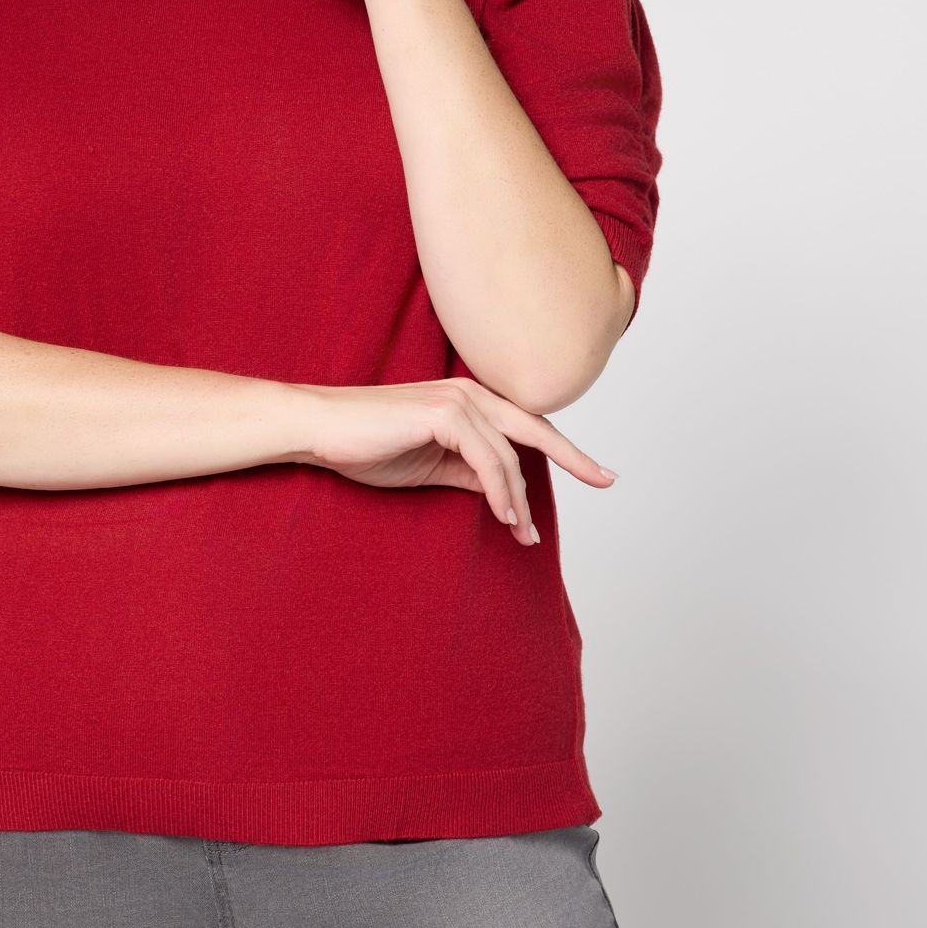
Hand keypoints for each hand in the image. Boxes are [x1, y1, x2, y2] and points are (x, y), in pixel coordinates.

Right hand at [291, 378, 617, 545]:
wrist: (320, 429)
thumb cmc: (367, 445)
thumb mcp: (431, 465)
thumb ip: (469, 472)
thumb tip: (502, 493)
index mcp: (469, 401)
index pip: (527, 427)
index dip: (565, 451)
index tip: (600, 474)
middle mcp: (470, 393)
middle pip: (535, 430)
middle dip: (574, 458)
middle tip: (607, 481)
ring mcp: (458, 400)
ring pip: (509, 455)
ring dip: (519, 500)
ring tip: (522, 534)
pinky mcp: (444, 414)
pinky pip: (486, 459)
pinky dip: (500, 490)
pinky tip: (503, 516)